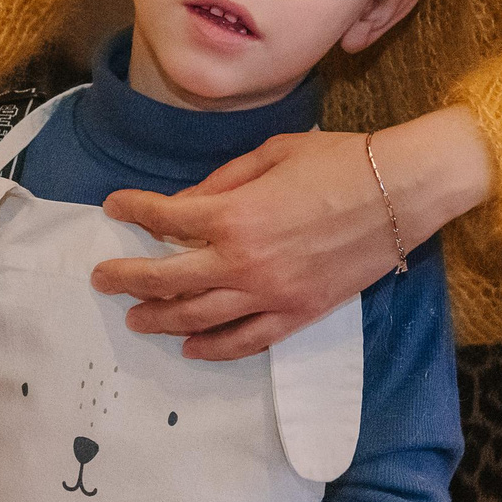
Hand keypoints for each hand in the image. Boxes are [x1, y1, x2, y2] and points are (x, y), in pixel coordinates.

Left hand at [94, 107, 491, 360]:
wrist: (400, 192)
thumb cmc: (339, 161)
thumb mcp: (272, 154)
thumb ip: (223, 182)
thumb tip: (187, 204)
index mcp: (234, 214)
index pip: (165, 217)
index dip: (133, 209)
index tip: (114, 206)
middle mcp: (243, 261)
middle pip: (167, 279)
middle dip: (127, 278)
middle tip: (102, 279)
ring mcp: (270, 293)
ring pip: (198, 318)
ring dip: (160, 318)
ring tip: (136, 317)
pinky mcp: (297, 313)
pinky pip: (246, 340)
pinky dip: (214, 348)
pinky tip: (191, 347)